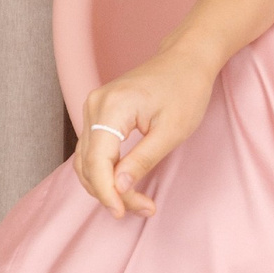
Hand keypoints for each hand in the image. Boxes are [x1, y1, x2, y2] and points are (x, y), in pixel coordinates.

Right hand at [75, 50, 216, 218]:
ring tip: (137, 202)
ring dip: (106, 185)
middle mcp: (95, 105)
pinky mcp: (99, 113)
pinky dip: (105, 171)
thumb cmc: (185, 90)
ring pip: (87, 160)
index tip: (122, 212)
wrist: (186, 60)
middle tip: (143, 208)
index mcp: (112, 107)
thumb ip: (143, 160)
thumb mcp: (172, 131)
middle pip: (89, 163)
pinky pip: (93, 150)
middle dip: (111, 192)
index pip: (97, 161)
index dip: (106, 192)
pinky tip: (125, 185)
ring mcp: (93, 108)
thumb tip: (119, 188)